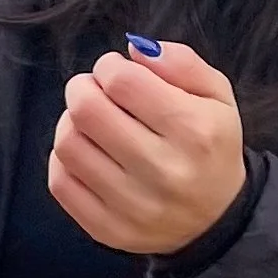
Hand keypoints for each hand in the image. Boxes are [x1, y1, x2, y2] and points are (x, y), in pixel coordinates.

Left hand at [49, 39, 246, 254]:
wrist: (218, 220)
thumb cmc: (213, 146)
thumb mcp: (217, 95)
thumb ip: (182, 62)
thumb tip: (135, 49)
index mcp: (192, 130)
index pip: (123, 82)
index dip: (111, 66)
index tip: (117, 70)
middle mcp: (162, 170)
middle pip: (87, 110)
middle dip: (83, 88)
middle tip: (95, 89)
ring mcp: (132, 205)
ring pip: (68, 145)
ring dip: (72, 121)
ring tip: (90, 120)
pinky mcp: (108, 229)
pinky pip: (60, 183)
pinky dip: (64, 158)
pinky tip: (86, 150)